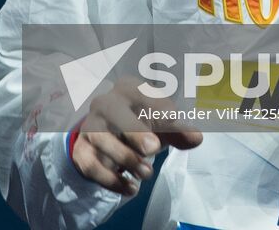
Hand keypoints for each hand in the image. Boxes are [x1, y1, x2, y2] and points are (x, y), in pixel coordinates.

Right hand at [70, 77, 203, 195]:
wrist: (109, 139)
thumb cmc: (142, 125)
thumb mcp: (163, 126)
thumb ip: (179, 131)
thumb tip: (196, 137)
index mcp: (129, 89)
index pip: (143, 95)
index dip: (159, 111)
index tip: (174, 127)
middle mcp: (105, 103)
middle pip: (113, 111)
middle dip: (133, 130)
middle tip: (154, 149)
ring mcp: (89, 126)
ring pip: (99, 137)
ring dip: (125, 157)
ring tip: (147, 174)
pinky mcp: (81, 150)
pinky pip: (90, 164)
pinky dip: (110, 180)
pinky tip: (130, 189)